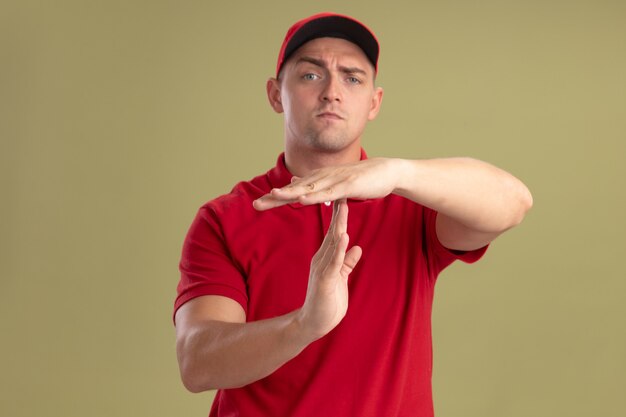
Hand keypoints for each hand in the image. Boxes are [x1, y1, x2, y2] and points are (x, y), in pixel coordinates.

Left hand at [253, 158, 400, 210]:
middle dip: (275, 197)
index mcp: (318, 180)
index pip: (292, 191)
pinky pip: (328, 193)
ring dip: (290, 194)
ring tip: (273, 197)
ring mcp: (334, 181)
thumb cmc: (360, 180)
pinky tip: (303, 199)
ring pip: (308, 189)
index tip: (257, 204)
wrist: (386, 172)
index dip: (274, 198)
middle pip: (294, 189)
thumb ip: (314, 186)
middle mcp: (322, 178)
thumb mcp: (334, 184)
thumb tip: (294, 184)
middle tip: (255, 204)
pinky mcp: (347, 186)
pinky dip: (315, 196)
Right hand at [296, 200, 361, 340]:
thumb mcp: (341, 278)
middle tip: (343, 192)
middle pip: (332, 232)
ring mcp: (322, 269)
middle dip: (338, 213)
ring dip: (339, 225)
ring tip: (344, 207)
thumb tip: (357, 248)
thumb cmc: (328, 301)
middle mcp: (322, 259)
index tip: (345, 197)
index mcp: (326, 258)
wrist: (313, 323)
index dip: (340, 216)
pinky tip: (345, 238)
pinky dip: (340, 249)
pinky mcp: (325, 280)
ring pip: (332, 243)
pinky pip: (334, 262)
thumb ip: (347, 262)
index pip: (334, 233)